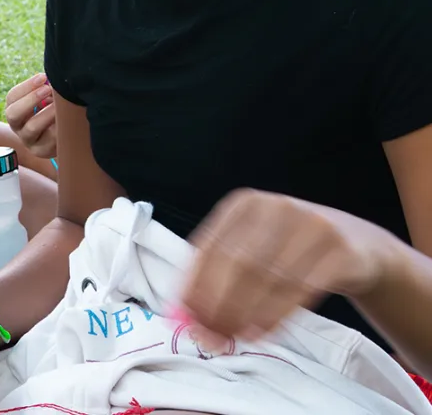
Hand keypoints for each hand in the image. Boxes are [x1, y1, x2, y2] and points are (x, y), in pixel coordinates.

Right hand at [4, 73, 55, 158]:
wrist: (63, 137)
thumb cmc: (55, 111)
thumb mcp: (47, 99)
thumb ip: (46, 87)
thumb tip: (53, 76)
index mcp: (15, 110)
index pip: (12, 97)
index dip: (27, 86)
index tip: (43, 77)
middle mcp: (17, 127)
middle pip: (13, 114)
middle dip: (30, 99)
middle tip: (48, 90)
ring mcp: (28, 141)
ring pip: (31, 127)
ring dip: (46, 113)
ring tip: (60, 105)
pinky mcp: (42, 151)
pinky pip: (49, 139)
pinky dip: (59, 127)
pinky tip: (68, 120)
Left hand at [181, 188, 397, 344]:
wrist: (359, 245)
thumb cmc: (291, 249)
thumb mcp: (255, 244)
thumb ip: (219, 271)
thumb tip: (182, 311)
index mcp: (246, 204)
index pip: (210, 247)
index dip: (195, 285)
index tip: (185, 316)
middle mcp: (277, 207)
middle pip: (238, 264)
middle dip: (219, 305)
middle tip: (208, 335)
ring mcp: (313, 225)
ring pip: (269, 279)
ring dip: (246, 315)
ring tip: (233, 338)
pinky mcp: (341, 250)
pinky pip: (302, 289)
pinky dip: (276, 315)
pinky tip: (262, 333)